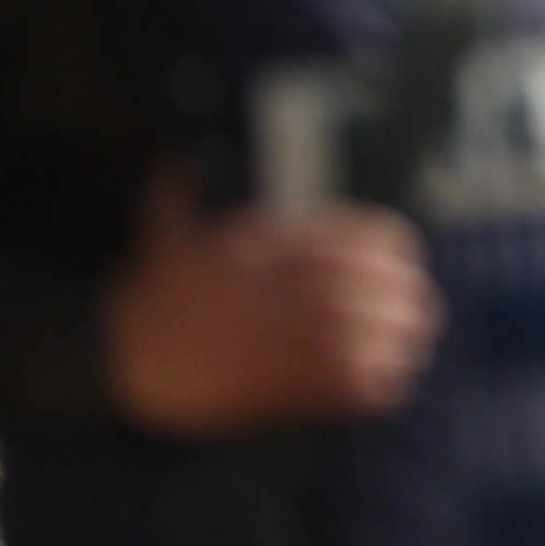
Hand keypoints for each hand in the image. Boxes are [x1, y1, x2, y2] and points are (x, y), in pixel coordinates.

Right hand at [106, 170, 439, 433]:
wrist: (127, 362)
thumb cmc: (156, 297)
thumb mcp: (169, 235)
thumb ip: (186, 193)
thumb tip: (179, 157)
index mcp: (283, 248)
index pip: (377, 239)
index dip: (397, 253)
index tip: (401, 264)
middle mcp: (300, 289)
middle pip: (393, 290)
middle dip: (409, 300)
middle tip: (417, 311)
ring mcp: (300, 339)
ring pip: (387, 338)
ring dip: (404, 342)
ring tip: (409, 345)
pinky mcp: (295, 387)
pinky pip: (365, 388)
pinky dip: (384, 384)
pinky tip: (386, 379)